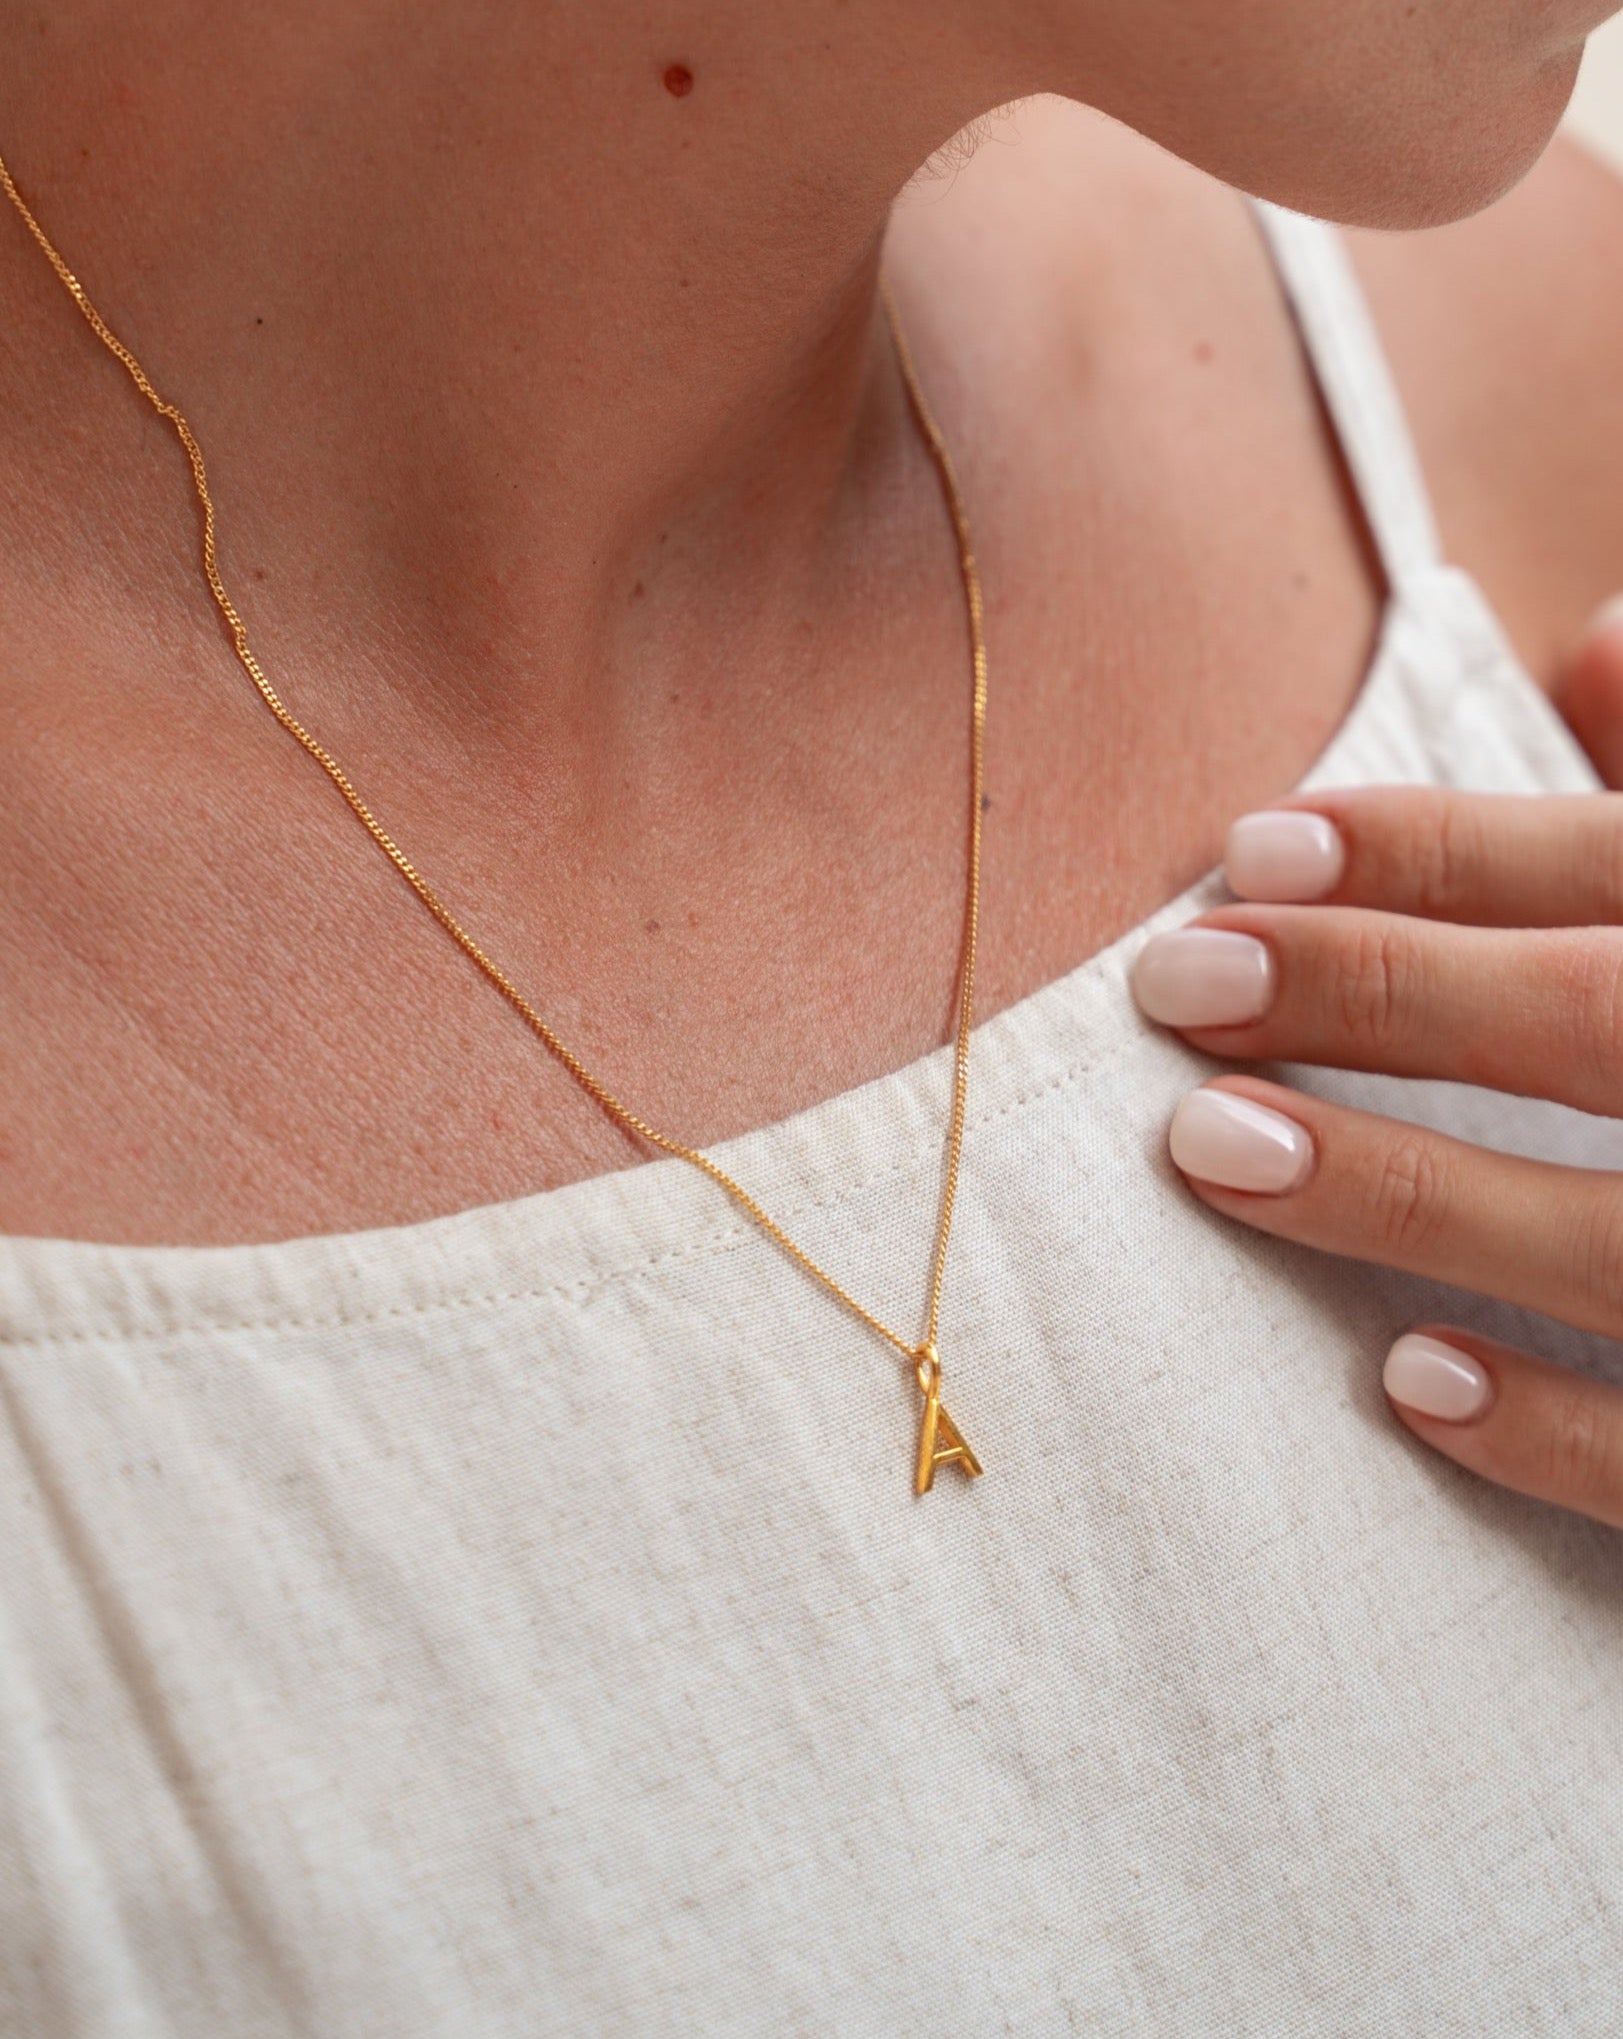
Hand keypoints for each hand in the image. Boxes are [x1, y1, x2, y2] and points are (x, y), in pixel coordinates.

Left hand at [1131, 597, 1622, 1528]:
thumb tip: (1598, 640)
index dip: (1436, 851)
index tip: (1252, 846)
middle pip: (1600, 1016)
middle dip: (1384, 991)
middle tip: (1178, 981)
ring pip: (1618, 1241)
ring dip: (1412, 1194)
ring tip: (1213, 1151)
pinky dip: (1558, 1429)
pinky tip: (1407, 1380)